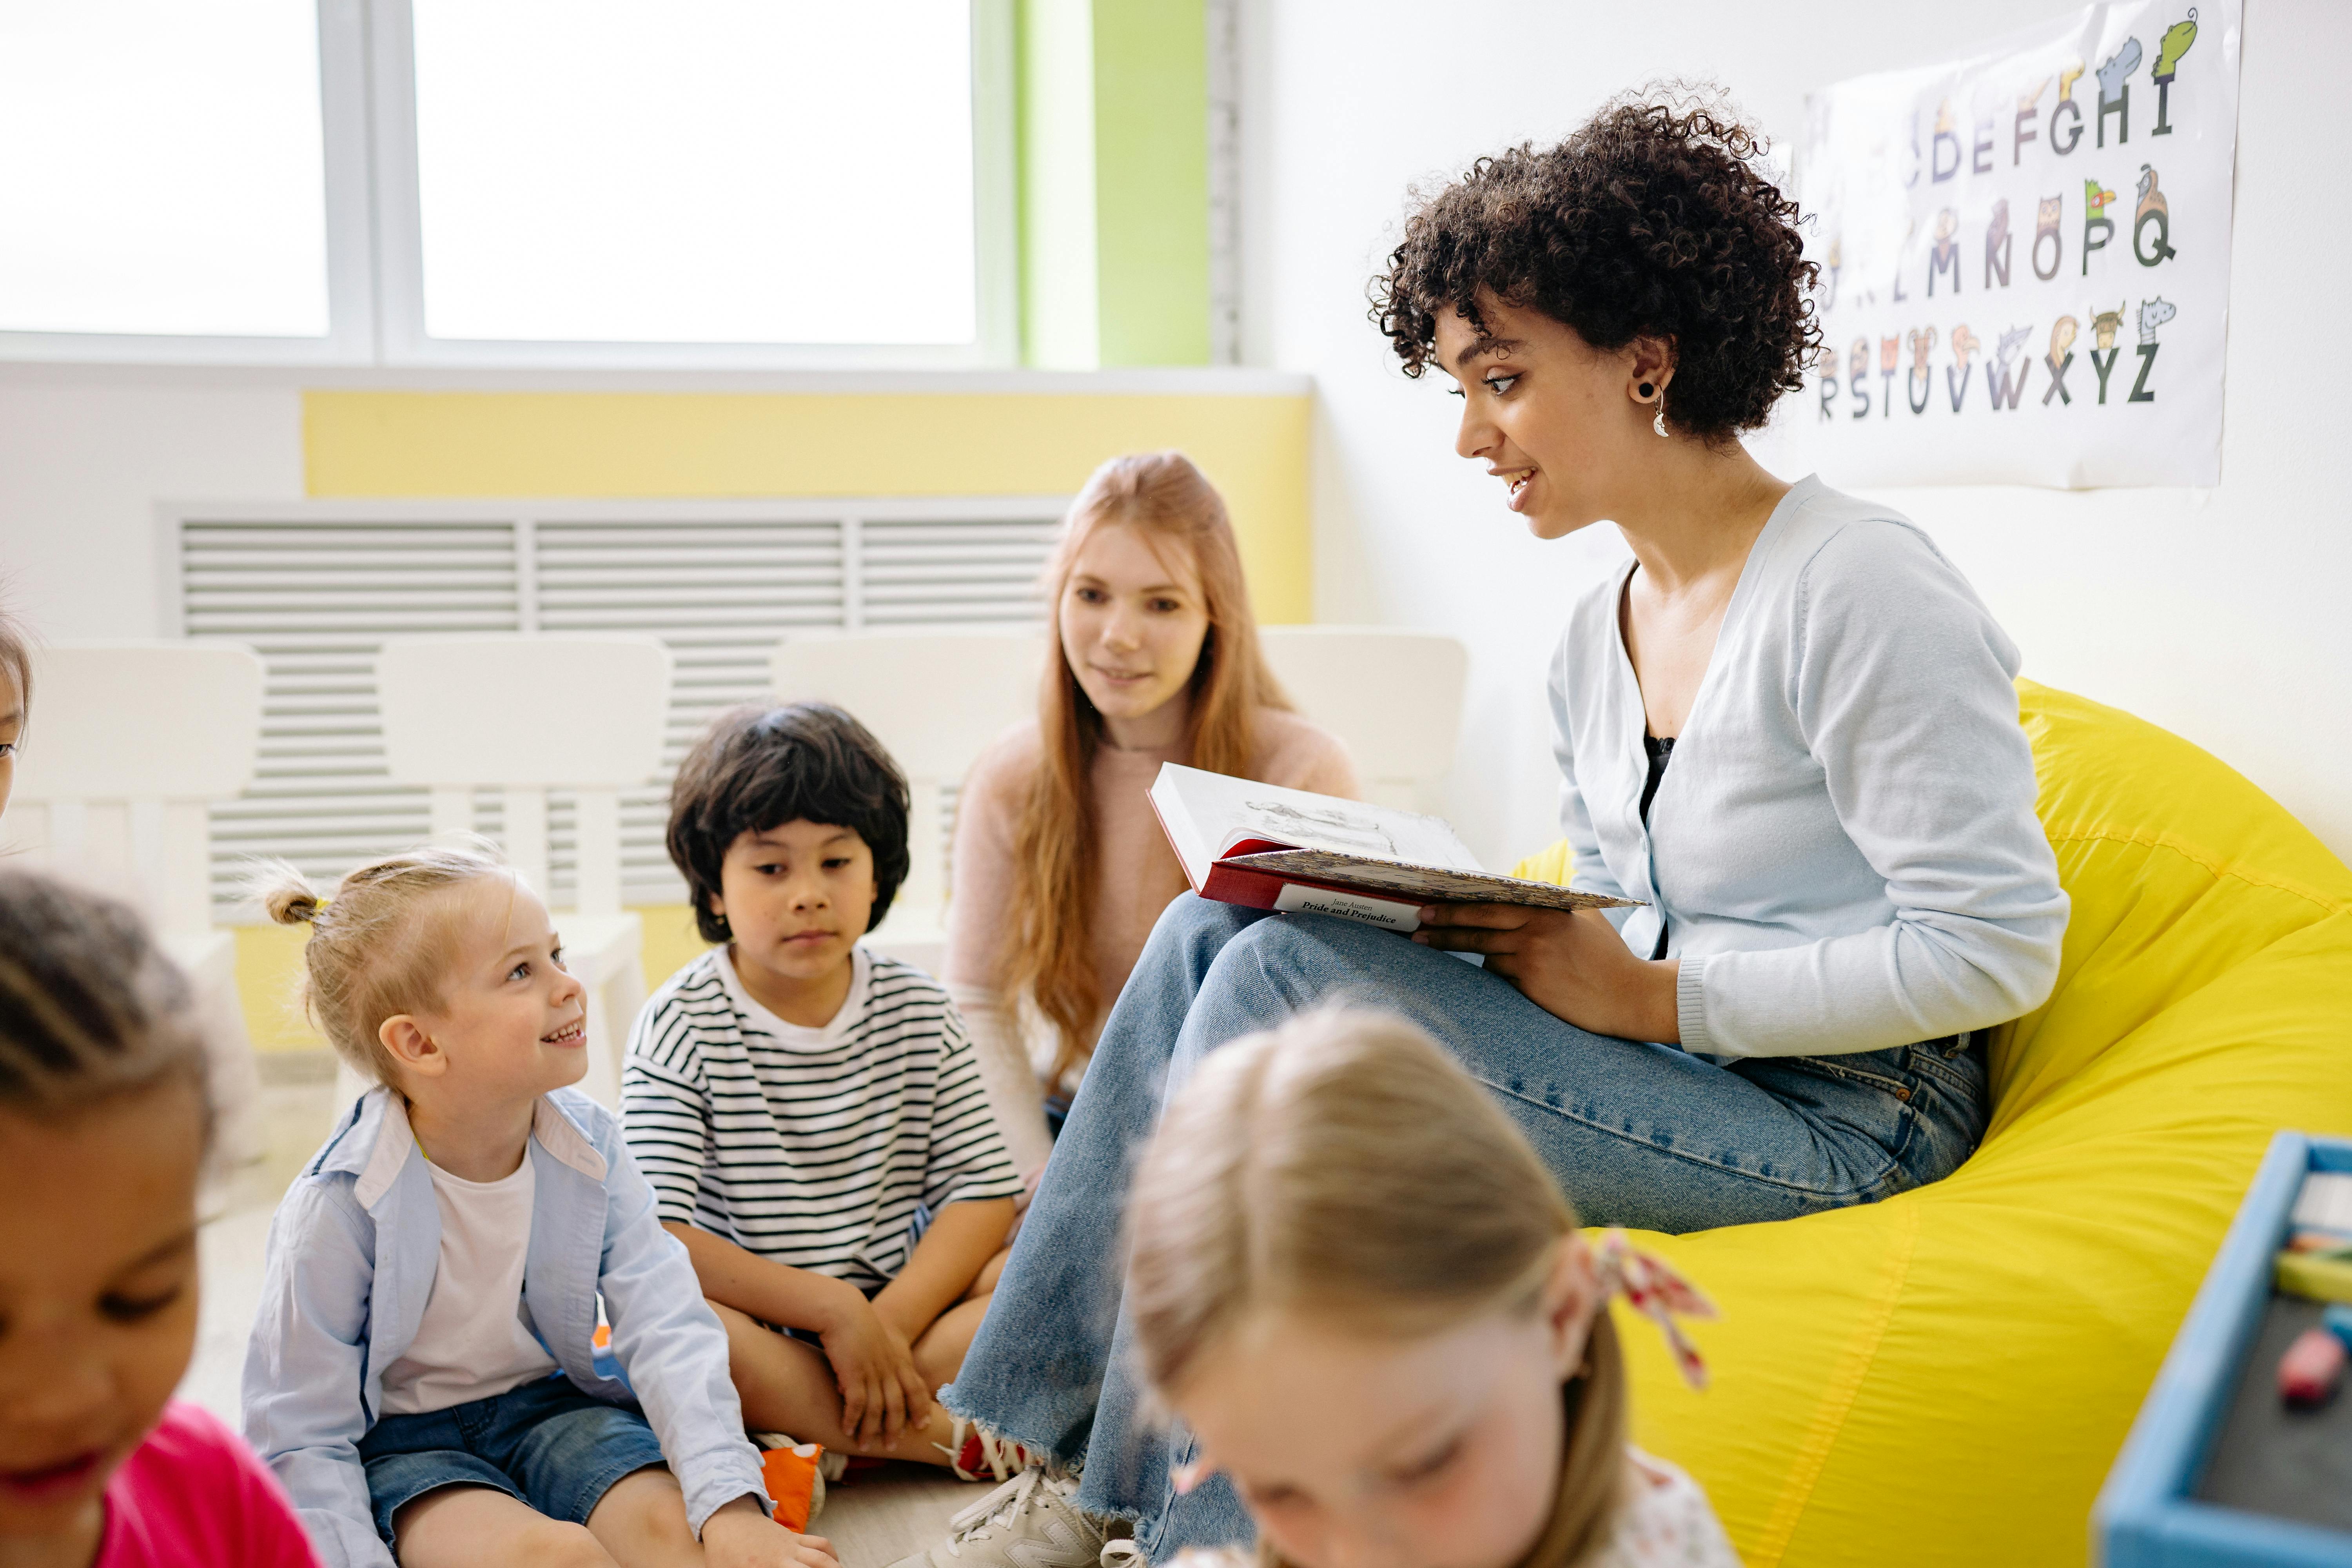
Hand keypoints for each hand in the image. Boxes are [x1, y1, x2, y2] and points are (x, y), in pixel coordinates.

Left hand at [702, 1496, 839, 1567]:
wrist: (727, 1520)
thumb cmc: (722, 1555)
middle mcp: (781, 1559)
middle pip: (816, 1566)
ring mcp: (790, 1545)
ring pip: (822, 1557)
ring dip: (835, 1567)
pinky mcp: (793, 1537)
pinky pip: (819, 1542)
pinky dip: (831, 1553)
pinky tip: (834, 1563)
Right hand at [814, 1286, 932, 1446]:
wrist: (843, 1310)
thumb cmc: (857, 1325)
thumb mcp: (877, 1342)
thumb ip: (881, 1361)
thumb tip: (871, 1382)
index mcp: (897, 1360)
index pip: (916, 1388)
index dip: (920, 1408)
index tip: (922, 1425)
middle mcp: (888, 1368)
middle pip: (898, 1404)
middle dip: (895, 1428)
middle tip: (892, 1447)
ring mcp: (872, 1371)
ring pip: (877, 1409)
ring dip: (871, 1430)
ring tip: (864, 1446)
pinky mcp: (853, 1373)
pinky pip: (856, 1404)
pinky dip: (852, 1419)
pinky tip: (847, 1430)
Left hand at [1412, 904, 1680, 1042]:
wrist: (1631, 996)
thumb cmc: (1610, 958)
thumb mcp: (1586, 919)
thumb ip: (1555, 907)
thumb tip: (1524, 893)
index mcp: (1547, 911)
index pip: (1491, 904)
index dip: (1458, 905)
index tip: (1432, 904)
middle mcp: (1536, 933)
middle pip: (1477, 927)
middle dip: (1443, 926)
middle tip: (1417, 926)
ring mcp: (1532, 961)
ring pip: (1486, 954)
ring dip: (1468, 951)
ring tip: (1433, 946)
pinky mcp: (1531, 987)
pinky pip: (1501, 978)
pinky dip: (1499, 974)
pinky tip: (1505, 975)